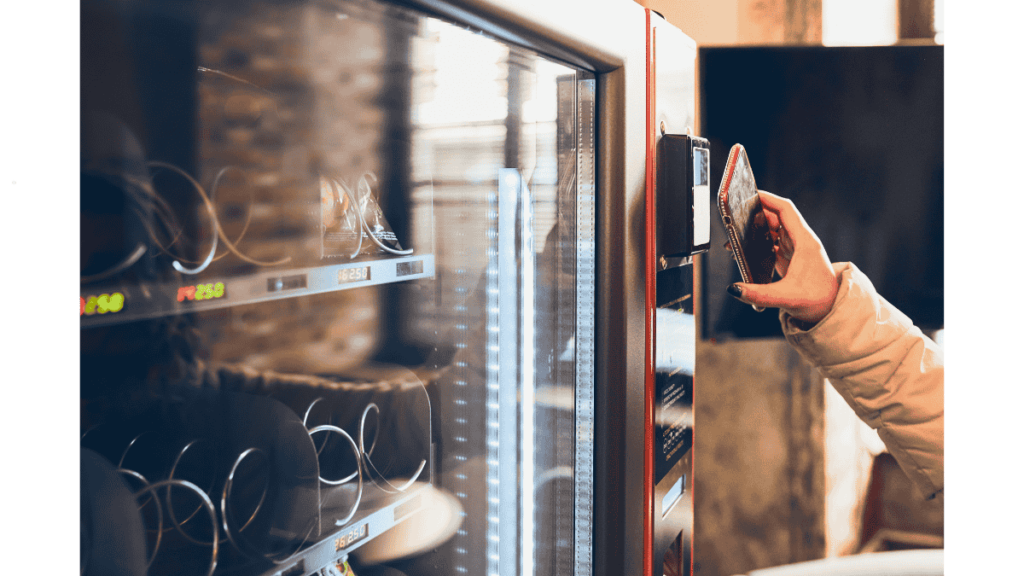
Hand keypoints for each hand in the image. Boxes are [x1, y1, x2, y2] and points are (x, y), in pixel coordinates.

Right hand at [725, 191, 839, 326]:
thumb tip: (735, 289)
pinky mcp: (790, 257)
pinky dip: (758, 241)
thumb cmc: (818, 300)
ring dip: (756, 228)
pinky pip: (772, 242)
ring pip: (773, 228)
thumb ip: (758, 295)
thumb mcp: (786, 298)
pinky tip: (746, 249)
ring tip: (737, 235)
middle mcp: (801, 241)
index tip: (751, 195)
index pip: (785, 210)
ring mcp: (795, 248)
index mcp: (805, 242)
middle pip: (776, 217)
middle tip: (736, 218)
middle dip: (756, 214)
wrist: (831, 308)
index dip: (768, 199)